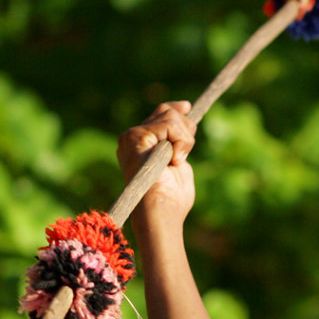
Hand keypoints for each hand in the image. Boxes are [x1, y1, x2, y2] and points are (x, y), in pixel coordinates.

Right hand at [119, 101, 196, 227]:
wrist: (161, 211)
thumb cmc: (172, 199)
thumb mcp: (178, 165)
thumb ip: (177, 146)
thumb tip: (187, 128)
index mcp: (140, 145)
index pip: (159, 114)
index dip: (176, 109)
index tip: (187, 107)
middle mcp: (131, 138)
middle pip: (166, 111)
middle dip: (185, 128)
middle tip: (183, 154)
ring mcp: (132, 137)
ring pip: (170, 117)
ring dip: (184, 140)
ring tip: (177, 162)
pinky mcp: (136, 137)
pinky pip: (169, 125)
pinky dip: (180, 143)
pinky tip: (175, 161)